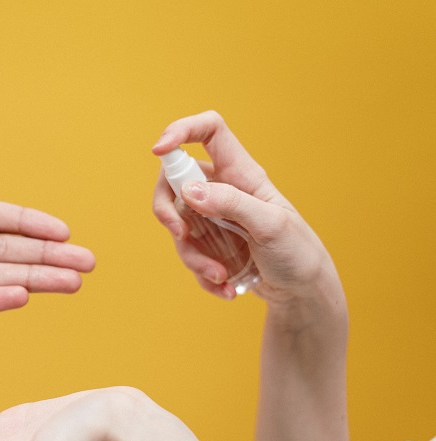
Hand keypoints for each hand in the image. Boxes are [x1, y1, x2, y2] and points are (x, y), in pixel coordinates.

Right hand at [151, 111, 338, 304]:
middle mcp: (221, 189)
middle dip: (167, 210)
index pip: (209, 132)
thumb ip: (231, 204)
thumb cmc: (297, 250)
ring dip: (193, 256)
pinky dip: (201, 274)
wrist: (302, 290)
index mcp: (241, 173)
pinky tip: (225, 287)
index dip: (181, 130)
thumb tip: (189, 191)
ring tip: (221, 276)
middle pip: (174, 181)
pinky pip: (188, 253)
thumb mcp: (271, 225)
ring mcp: (211, 217)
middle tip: (179, 234)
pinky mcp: (208, 244)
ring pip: (177, 225)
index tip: (158, 150)